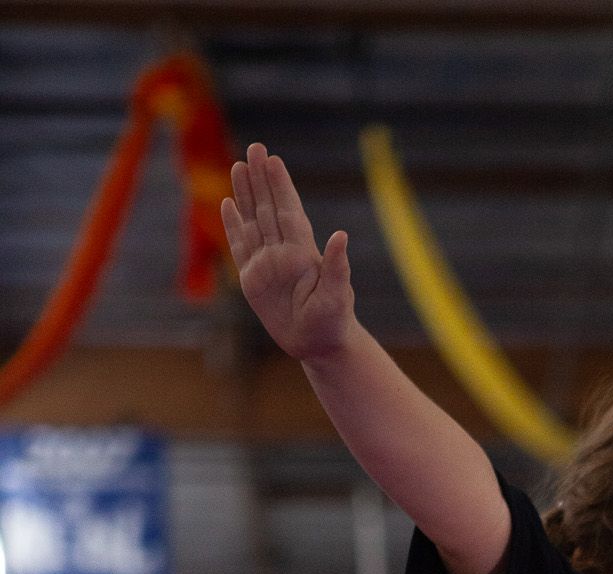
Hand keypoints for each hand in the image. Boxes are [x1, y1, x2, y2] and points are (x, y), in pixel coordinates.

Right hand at [221, 143, 355, 362]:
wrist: (318, 345)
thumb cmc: (333, 321)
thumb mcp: (337, 295)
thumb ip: (337, 266)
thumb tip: (341, 235)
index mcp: (303, 252)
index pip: (288, 211)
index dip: (281, 186)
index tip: (274, 160)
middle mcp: (283, 252)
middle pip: (268, 208)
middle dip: (261, 179)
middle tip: (255, 147)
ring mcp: (266, 263)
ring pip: (252, 221)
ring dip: (245, 194)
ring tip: (239, 165)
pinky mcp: (252, 279)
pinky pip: (239, 246)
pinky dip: (233, 226)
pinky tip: (227, 204)